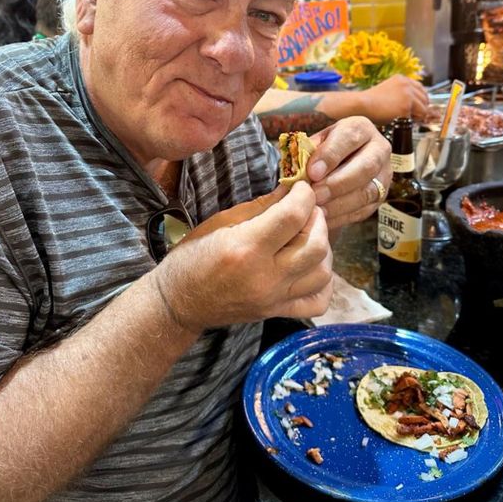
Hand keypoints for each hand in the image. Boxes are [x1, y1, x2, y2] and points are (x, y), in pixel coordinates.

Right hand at [152, 182, 332, 331]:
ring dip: (323, 248)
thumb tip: (290, 189)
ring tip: (309, 235)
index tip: (301, 188)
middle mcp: (264, 276)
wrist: (179, 302)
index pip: (293, 216)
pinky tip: (311, 266)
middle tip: (307, 209)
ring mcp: (273, 299)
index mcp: (246, 248)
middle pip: (315, 245)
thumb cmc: (193, 256)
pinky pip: (317, 302)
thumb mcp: (221, 222)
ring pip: (322, 273)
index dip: (304, 195)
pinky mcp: (277, 313)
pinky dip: (323, 283)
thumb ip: (261, 207)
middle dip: (317, 219)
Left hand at [306, 117, 391, 229]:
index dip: (331, 155)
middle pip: (365, 167)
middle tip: (316, 194)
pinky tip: (324, 218)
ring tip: (318, 209)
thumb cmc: (323, 151)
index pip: (349, 137)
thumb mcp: (315, 144)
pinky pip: (364, 209)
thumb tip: (297, 172)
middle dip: (338, 183)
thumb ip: (308, 153)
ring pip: (367, 192)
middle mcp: (379, 149)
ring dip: (340, 203)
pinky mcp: (381, 197)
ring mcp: (384, 175)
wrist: (340, 163)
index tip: (312, 172)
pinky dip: (342, 216)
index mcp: (360, 128)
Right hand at [359, 75, 428, 123]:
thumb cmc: (370, 101)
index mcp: (402, 79)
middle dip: (420, 108)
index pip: (420, 89)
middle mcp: (407, 85)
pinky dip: (410, 121)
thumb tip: (410, 104)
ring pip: (424, 109)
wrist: (362, 104)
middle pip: (425, 98)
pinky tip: (401, 120)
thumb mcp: (387, 90)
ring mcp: (408, 95)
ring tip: (406, 118)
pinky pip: (416, 118)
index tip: (418, 107)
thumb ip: (400, 93)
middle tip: (413, 116)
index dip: (420, 100)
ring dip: (417, 115)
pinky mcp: (406, 107)